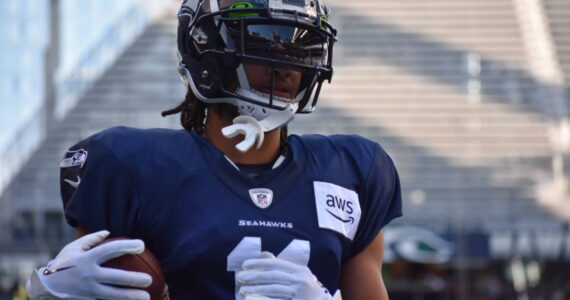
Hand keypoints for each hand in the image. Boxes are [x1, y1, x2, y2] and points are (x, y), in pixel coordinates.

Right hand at [26, 230, 151, 299]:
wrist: (43, 288)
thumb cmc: (61, 264)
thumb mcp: (72, 249)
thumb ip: (90, 239)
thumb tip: (108, 232)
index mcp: (86, 259)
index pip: (110, 250)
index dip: (126, 246)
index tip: (142, 245)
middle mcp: (88, 275)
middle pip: (114, 277)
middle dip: (133, 278)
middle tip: (149, 280)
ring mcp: (87, 291)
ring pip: (112, 295)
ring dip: (130, 297)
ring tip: (147, 297)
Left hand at [237, 252, 333, 299]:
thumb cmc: (305, 290)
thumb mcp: (297, 275)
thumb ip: (281, 266)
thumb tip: (263, 254)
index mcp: (300, 270)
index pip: (277, 264)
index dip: (260, 263)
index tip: (245, 265)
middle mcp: (301, 280)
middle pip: (273, 276)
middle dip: (255, 276)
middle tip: (240, 277)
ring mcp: (300, 293)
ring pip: (274, 289)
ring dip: (256, 289)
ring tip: (242, 290)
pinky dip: (265, 299)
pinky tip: (253, 299)